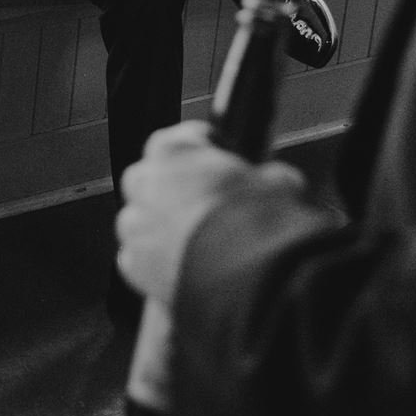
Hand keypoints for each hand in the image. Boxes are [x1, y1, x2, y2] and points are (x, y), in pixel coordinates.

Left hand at [115, 121, 304, 305]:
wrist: (243, 276)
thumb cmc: (257, 222)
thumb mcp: (279, 184)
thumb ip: (269, 177)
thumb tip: (280, 182)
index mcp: (175, 149)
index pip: (183, 139)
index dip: (204, 152)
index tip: (218, 164)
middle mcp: (146, 181)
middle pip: (151, 178)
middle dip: (172, 190)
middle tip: (204, 206)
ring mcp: (136, 223)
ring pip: (140, 219)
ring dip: (160, 227)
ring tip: (194, 243)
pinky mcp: (134, 263)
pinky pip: (138, 259)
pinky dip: (154, 264)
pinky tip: (181, 270)